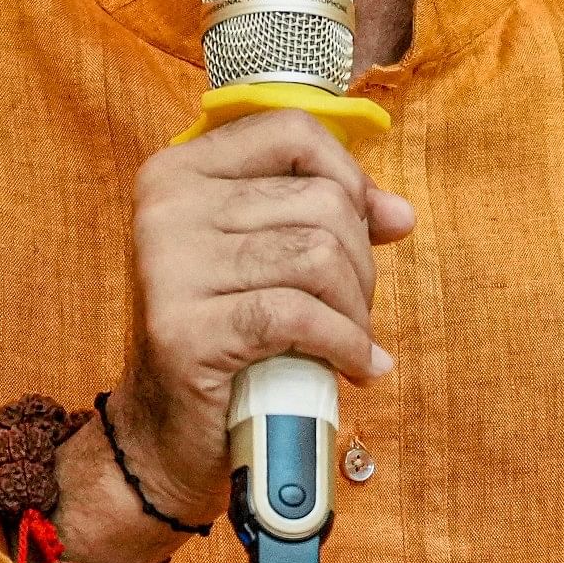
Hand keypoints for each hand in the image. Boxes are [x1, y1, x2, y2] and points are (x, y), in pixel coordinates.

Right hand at [106, 109, 414, 528]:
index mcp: (177, 172)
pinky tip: (354, 367)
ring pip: (318, 256)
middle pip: (320, 201)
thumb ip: (320, 221)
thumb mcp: (262, 260)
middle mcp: (165, 207)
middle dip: (360, 263)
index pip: (291, 131)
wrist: (165, 432)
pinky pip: (300, 316)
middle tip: (351, 311)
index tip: (366, 227)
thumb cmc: (224, 338)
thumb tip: (398, 213)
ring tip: (350, 341)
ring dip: (357, 310)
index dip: (349, 177)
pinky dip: (346, 344)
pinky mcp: (186, 329)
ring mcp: (168, 266)